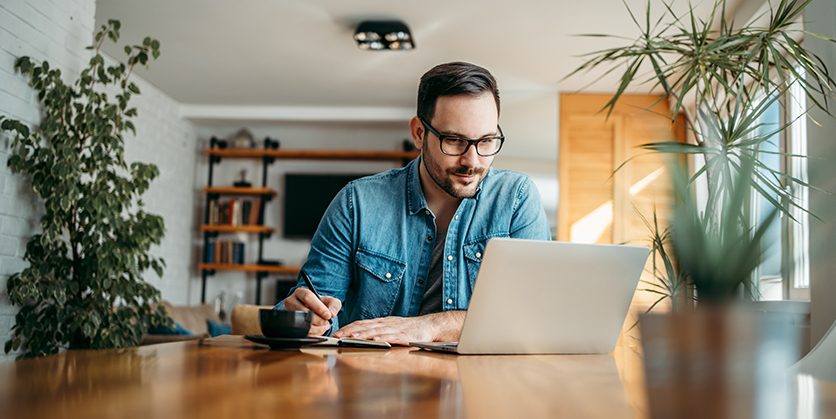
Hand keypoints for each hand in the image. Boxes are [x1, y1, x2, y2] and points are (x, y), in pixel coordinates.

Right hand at [285, 287, 341, 336]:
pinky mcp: (290, 325)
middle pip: (304, 312)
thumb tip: (332, 313)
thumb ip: (334, 304)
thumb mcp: (329, 300)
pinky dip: (313, 333)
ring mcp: (289, 314)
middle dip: (319, 319)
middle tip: (326, 322)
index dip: (319, 307)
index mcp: (301, 292)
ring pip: (302, 323)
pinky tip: (318, 330)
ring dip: (317, 328)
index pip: (308, 297)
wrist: (313, 311)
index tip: (328, 315)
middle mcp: (291, 301)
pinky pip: (301, 332)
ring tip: (323, 326)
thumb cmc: (320, 304)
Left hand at [333, 311, 465, 345]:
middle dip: (350, 331)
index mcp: (381, 322)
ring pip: (376, 331)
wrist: (429, 325)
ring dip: (363, 334)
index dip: (349, 327)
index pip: (362, 323)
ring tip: (352, 337)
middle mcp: (386, 324)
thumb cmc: (408, 328)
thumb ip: (376, 330)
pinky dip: (383, 338)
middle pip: (366, 326)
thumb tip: (359, 334)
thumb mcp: (389, 327)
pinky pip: (392, 336)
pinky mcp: (405, 336)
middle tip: (338, 335)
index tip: (337, 332)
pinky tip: (376, 339)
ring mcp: (395, 329)